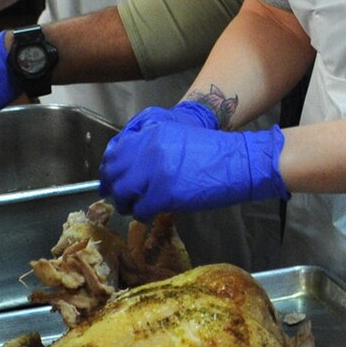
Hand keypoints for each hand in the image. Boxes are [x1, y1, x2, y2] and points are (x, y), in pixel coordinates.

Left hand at [99, 106, 286, 218]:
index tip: (108, 178)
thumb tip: (127, 164)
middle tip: (116, 198)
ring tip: (131, 207)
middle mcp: (148, 150)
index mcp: (151, 132)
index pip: (115, 151)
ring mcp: (154, 172)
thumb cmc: (212, 150)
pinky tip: (147, 214)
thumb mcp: (177, 134)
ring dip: (125, 203)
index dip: (108, 168)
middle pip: (115, 172)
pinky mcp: (163, 194)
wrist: (237, 162)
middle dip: (112, 187)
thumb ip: (150, 143)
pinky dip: (141, 214)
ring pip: (123, 192)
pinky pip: (140, 209)